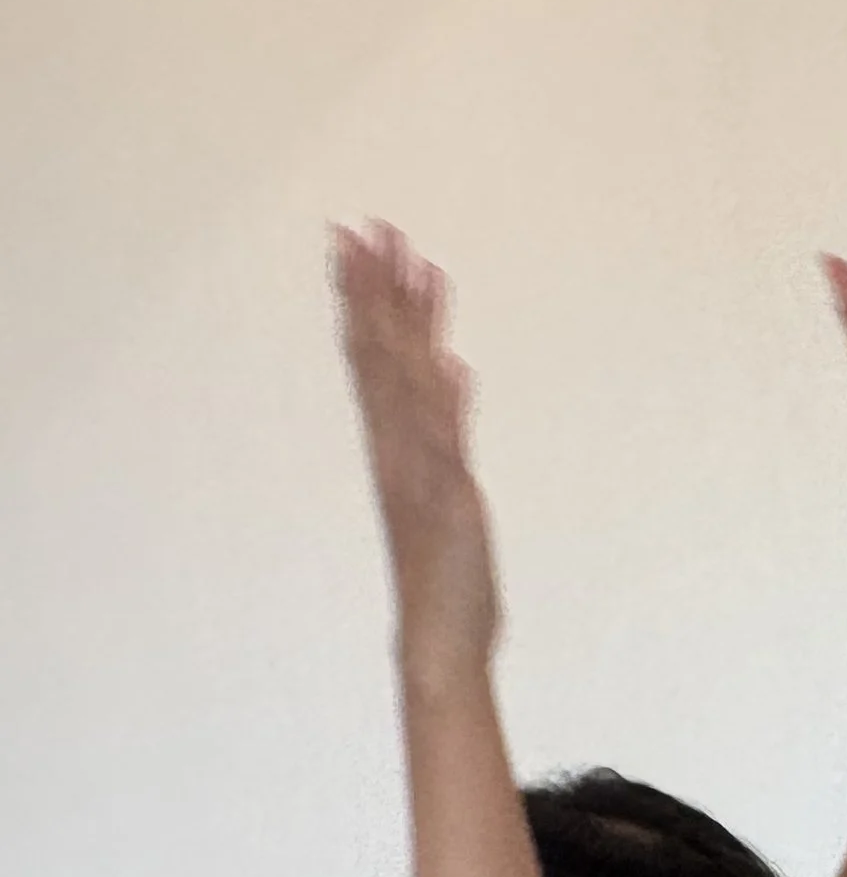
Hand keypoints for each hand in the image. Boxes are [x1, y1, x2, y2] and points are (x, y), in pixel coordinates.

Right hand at [331, 222, 496, 663]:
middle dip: (376, 292)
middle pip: (380, 359)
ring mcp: (418, 478)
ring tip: (409, 265)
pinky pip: (442, 449)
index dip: (368, 300)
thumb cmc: (445, 579)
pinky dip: (446, 409)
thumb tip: (451, 369)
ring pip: (405, 388)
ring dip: (408, 328)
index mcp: (396, 450)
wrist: (440, 648)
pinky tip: (450, 366)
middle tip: (371, 227)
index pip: (374, 358)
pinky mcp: (446, 508)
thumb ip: (448, 426)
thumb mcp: (450, 489)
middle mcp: (399, 455)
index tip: (364, 243)